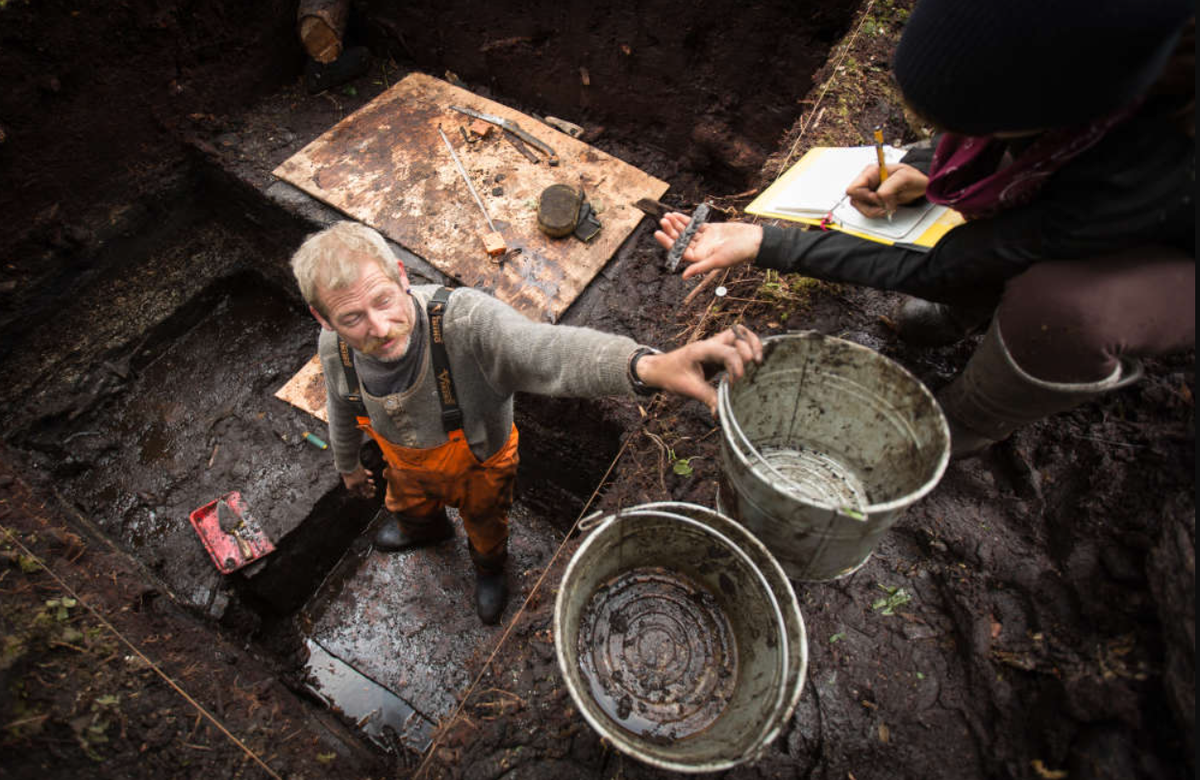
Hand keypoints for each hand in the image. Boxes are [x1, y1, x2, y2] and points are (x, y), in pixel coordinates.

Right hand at [341, 466, 375, 498]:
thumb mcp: (362, 482)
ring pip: (363, 480)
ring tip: (372, 481)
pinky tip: (371, 474)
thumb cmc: (355, 474)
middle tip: (374, 488)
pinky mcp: (356, 470)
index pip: (360, 494)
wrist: (349, 462)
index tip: (373, 495)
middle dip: (369, 488)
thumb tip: (367, 494)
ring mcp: (354, 476)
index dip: (367, 495)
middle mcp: (352, 483)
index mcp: (352, 488)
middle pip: (362, 487)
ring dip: (368, 481)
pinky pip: (363, 473)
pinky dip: (367, 474)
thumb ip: (365, 488)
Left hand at [635, 324, 763, 413]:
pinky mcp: (718, 354)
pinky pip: (737, 346)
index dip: (737, 365)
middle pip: (738, 333)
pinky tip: (754, 365)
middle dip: (750, 348)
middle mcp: (711, 344)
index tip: (736, 382)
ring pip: (740, 335)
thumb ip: (707, 398)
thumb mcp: (688, 388)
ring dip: (752, 345)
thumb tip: (720, 414)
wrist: (658, 369)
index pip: (727, 351)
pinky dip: (748, 351)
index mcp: (702, 349)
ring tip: (758, 362)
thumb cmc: (670, 375)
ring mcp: (715, 346)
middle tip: (753, 367)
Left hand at [654, 213, 762, 279]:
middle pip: (681, 240)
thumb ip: (700, 267)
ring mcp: (704, 240)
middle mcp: (700, 250)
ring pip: (686, 231)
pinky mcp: (710, 230)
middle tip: (662, 222)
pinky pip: (694, 225)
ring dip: (676, 224)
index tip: (658, 233)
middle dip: (671, 231)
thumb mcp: (717, 261)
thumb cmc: (738, 254)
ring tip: (666, 216)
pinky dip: (686, 220)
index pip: (679, 251)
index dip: (668, 242)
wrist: (752, 241)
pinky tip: (676, 214)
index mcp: (700, 259)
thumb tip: (683, 276)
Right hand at [845, 163, 927, 218]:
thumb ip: (889, 188)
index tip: (879, 198)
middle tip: (884, 205)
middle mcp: (867, 181)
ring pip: (859, 207)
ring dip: (873, 211)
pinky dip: (876, 213)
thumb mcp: (904, 178)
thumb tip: (879, 199)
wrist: (919, 186)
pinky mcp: (872, 200)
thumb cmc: (913, 178)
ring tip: (887, 207)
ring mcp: (869, 191)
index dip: (865, 197)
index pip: (853, 189)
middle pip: (855, 199)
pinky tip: (886, 208)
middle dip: (870, 206)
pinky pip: (867, 211)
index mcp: (871, 172)